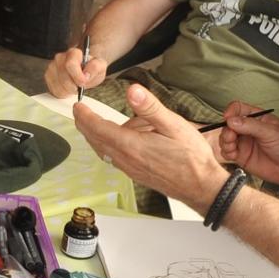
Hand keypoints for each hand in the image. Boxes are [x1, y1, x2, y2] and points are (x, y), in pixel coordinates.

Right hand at [44, 45, 106, 97]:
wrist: (83, 70)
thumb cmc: (90, 69)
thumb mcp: (100, 67)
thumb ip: (95, 68)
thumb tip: (86, 75)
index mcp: (73, 53)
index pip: (70, 64)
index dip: (77, 76)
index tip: (83, 82)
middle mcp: (60, 58)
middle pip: (64, 77)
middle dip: (74, 86)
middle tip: (80, 86)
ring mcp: (52, 67)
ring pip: (58, 85)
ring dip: (68, 90)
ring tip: (74, 87)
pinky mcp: (48, 76)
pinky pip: (54, 90)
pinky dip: (62, 93)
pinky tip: (68, 89)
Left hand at [74, 83, 227, 210]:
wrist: (200, 186)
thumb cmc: (190, 157)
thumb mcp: (173, 125)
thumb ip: (150, 108)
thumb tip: (133, 91)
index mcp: (131, 145)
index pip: (98, 128)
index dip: (85, 117)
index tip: (78, 107)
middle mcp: (126, 159)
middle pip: (96, 141)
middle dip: (85, 125)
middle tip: (81, 113)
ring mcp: (129, 169)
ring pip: (104, 151)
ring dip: (98, 136)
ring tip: (103, 122)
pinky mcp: (135, 174)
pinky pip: (114, 158)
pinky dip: (109, 146)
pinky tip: (122, 140)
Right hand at [217, 101, 278, 185]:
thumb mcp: (270, 131)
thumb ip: (250, 125)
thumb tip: (231, 120)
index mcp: (256, 118)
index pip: (238, 109)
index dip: (230, 112)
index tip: (228, 119)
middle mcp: (247, 129)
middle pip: (228, 124)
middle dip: (226, 130)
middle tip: (231, 137)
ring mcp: (243, 142)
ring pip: (225, 138)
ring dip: (224, 141)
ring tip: (232, 147)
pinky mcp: (241, 156)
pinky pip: (226, 152)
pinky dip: (226, 152)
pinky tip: (233, 154)